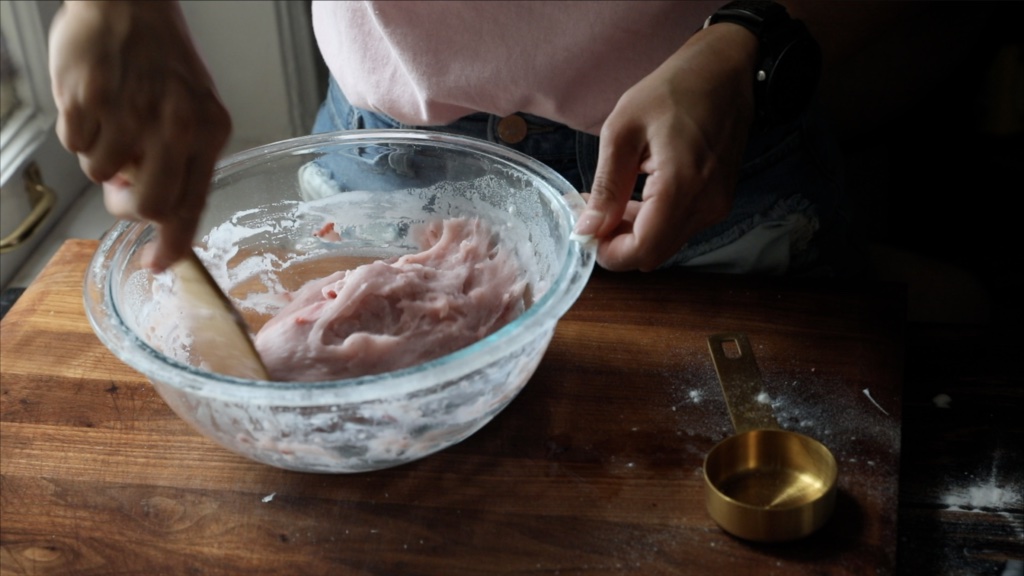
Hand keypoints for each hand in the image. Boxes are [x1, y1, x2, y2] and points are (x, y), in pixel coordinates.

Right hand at [49, 0, 230, 270]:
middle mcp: (173, 125)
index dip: (173, 243)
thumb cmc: (164, 60)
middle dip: (129, 207)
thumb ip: (184, 162)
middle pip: (148, 206)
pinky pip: (75, 145)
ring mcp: (127, 112)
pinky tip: (95, 104)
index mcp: (207, 131)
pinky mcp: (85, 99)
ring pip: (101, 175)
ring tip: (112, 123)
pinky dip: (80, 133)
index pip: (192, 204)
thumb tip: (158, 219)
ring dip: (101, 160)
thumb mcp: (197, 110)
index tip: (158, 264)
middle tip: (124, 189)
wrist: (130, 2)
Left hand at [574, 23, 757, 270]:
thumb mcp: (623, 131)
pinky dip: (654, 223)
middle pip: (653, 255)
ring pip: (666, 244)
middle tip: (594, 211)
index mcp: (681, 188)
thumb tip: (586, 230)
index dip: (608, 252)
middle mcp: (705, 207)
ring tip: (614, 198)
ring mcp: (717, 206)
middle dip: (618, 243)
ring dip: (635, 233)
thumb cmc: (672, 90)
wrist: (724, 70)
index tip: (586, 230)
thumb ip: (606, 187)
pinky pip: (680, 228)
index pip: (641, 251)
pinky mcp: (719, 201)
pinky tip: (638, 194)